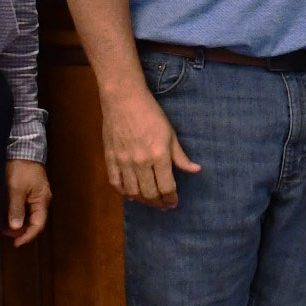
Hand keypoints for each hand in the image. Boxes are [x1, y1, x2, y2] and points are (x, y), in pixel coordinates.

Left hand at [4, 160, 51, 245]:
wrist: (22, 149)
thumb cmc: (22, 167)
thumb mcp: (16, 189)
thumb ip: (16, 208)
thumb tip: (17, 227)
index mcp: (42, 200)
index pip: (38, 224)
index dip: (27, 236)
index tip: (16, 243)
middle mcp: (40, 200)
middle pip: (33, 222)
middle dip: (19, 231)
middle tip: (4, 234)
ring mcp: (34, 197)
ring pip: (27, 216)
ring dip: (15, 223)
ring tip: (1, 226)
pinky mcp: (27, 193)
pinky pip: (22, 208)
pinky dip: (14, 214)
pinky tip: (3, 216)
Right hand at [100, 84, 200, 206]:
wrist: (123, 100)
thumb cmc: (150, 114)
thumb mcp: (170, 134)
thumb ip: (181, 156)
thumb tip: (195, 170)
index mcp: (159, 155)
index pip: (167, 187)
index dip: (172, 198)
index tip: (174, 202)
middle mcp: (140, 162)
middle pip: (150, 193)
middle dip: (159, 203)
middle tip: (164, 205)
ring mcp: (123, 162)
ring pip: (133, 192)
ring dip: (143, 200)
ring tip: (150, 201)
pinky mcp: (110, 159)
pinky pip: (116, 183)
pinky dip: (124, 193)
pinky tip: (131, 194)